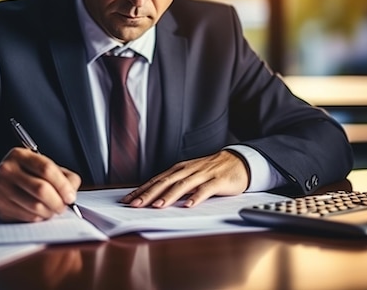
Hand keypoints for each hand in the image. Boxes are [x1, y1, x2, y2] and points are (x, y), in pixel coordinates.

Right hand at [0, 147, 80, 221]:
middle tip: (63, 206)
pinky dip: (39, 218)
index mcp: (21, 155)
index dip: (63, 185)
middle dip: (58, 202)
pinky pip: (27, 216)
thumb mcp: (44, 166)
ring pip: (35, 206)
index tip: (70, 196)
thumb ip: (64, 176)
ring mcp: (1, 188)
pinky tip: (40, 212)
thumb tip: (71, 191)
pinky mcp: (0, 205)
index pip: (46, 169)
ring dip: (49, 212)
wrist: (3, 183)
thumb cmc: (28, 174)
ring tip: (52, 210)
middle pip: (41, 189)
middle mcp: (8, 169)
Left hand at [120, 150, 248, 208]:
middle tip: (135, 204)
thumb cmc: (211, 171)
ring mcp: (203, 175)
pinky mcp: (218, 181)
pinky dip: (196, 197)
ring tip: (157, 205)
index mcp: (179, 169)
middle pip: (165, 182)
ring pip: (182, 185)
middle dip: (149, 193)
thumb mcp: (190, 175)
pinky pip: (206, 190)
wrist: (238, 161)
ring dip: (169, 196)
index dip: (142, 190)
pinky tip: (188, 205)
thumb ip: (175, 185)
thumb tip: (154, 197)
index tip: (127, 199)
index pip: (156, 180)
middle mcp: (188, 170)